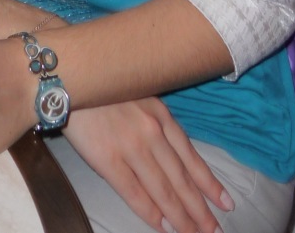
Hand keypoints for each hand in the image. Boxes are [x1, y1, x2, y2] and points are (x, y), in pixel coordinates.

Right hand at [64, 98, 233, 232]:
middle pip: (181, 178)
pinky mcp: (108, 159)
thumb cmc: (101, 84)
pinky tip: (164, 227)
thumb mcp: (137, 94)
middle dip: (200, 208)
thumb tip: (169, 154)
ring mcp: (131, 146)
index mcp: (160, 114)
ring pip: (164, 190)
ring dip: (182, 217)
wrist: (68, 76)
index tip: (226, 202)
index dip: (209, 182)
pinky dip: (151, 214)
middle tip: (214, 231)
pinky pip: (135, 193)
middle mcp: (152, 132)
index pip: (190, 156)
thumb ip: (153, 121)